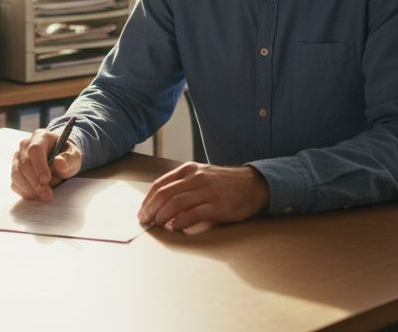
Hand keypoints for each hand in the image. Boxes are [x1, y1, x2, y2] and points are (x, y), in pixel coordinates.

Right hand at [10, 128, 82, 200]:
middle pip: (24, 164)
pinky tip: (38, 195)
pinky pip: (15, 184)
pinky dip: (26, 192)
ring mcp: (18, 158)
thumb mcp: (74, 156)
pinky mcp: (15, 171)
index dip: (39, 166)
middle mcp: (25, 145)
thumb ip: (69, 159)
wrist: (60, 161)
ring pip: (17, 175)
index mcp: (40, 136)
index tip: (46, 180)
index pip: (35, 150)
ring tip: (46, 194)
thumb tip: (59, 163)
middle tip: (48, 195)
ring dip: (31, 189)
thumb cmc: (66, 157)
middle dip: (35, 183)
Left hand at [138, 162, 269, 232]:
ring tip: (157, 226)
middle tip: (144, 221)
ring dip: (162, 217)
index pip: (160, 184)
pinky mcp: (218, 206)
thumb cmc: (225, 184)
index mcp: (190, 170)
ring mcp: (208, 191)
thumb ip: (183, 185)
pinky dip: (179, 223)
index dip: (147, 200)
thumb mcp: (202, 176)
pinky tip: (174, 228)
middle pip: (165, 194)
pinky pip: (192, 215)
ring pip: (175, 204)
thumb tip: (161, 204)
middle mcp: (197, 178)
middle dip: (150, 209)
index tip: (142, 212)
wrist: (255, 185)